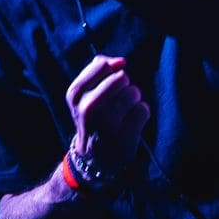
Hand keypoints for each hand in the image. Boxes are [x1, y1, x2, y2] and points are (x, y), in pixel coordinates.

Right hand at [66, 54, 148, 170]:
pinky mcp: (124, 135)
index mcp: (75, 94)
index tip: (108, 86)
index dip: (111, 72)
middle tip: (118, 100)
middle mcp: (88, 108)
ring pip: (133, 92)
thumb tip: (121, 62)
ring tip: (123, 112)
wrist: (93, 156)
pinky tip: (130, 123)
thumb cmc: (93, 116)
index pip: (103, 66)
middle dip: (124, 86)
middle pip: (121, 78)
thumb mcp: (84, 93)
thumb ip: (99, 70)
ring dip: (134, 100)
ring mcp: (107, 122)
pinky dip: (141, 114)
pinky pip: (143, 109)